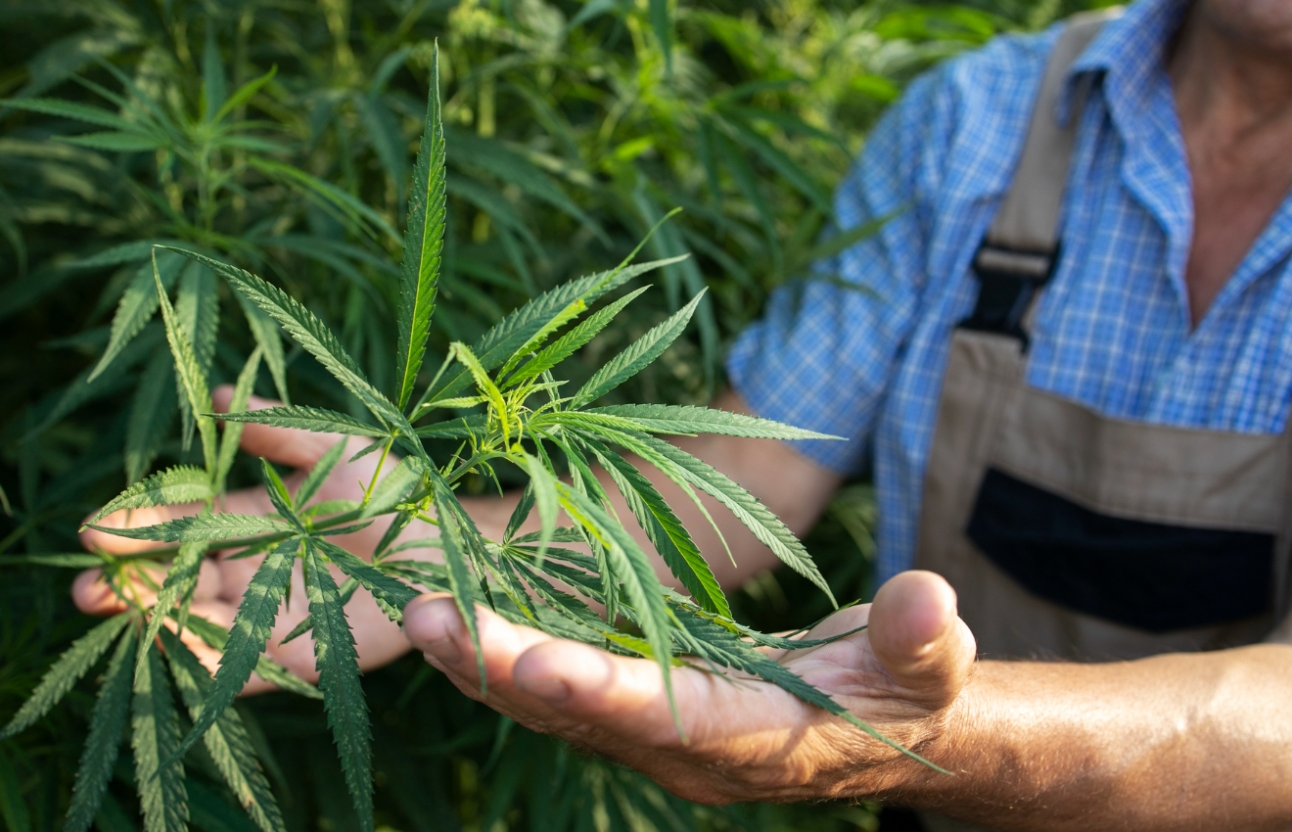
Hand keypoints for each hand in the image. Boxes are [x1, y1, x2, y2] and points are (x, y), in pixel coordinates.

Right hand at [72, 387, 421, 691]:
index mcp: (255, 519)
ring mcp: (271, 614)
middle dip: (130, 582)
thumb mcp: (334, 447)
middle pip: (179, 579)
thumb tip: (215, 395)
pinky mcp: (298, 659)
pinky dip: (201, 664)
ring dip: (154, 620)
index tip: (94, 528)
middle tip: (87, 587)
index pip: (185, 524)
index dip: (140, 526)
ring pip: (198, 622)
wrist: (453, 546)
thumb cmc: (398, 488)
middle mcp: (254, 569)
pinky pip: (240, 668)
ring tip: (116, 613)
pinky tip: (168, 653)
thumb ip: (276, 428)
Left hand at [402, 570, 975, 804]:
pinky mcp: (641, 705)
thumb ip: (924, 638)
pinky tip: (455, 620)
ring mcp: (657, 732)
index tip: (538, 664)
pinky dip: (504, 656)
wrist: (886, 725)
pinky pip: (561, 687)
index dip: (607, 695)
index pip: (671, 720)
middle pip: (585, 716)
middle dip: (505, 671)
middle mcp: (688, 749)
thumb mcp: (931, 662)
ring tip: (418, 615)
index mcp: (754, 739)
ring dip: (484, 663)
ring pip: (555, 707)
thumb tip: (928, 599)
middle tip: (430, 620)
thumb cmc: (911, 688)